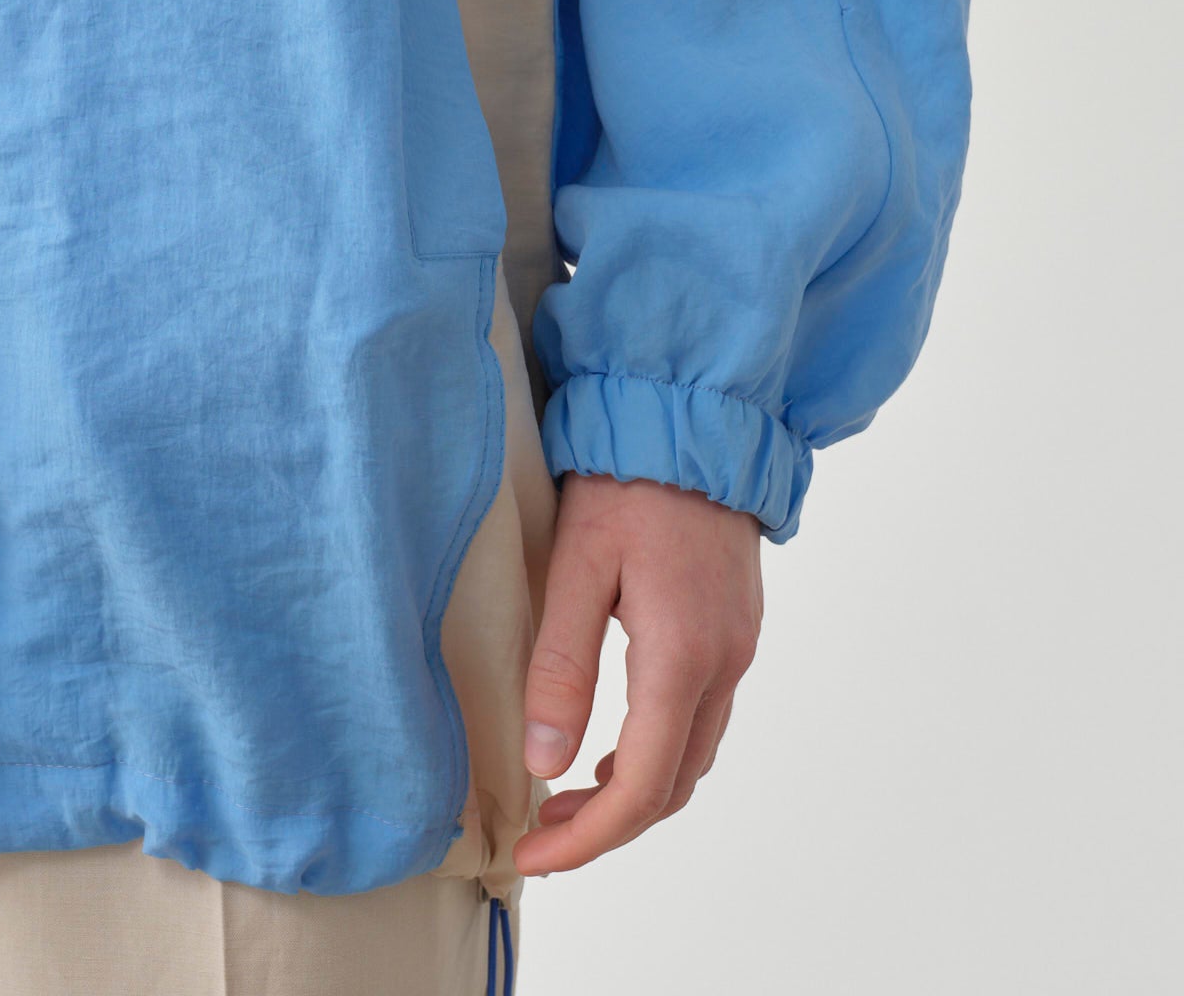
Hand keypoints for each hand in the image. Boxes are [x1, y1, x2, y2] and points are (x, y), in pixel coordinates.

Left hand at [513, 472, 762, 874]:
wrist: (694, 414)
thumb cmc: (629, 479)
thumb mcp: (576, 564)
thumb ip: (560, 665)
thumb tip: (543, 761)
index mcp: (681, 658)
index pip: (640, 790)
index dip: (587, 839)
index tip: (534, 856)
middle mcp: (723, 664)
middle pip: (674, 786)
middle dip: (608, 825)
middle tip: (541, 831)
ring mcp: (737, 647)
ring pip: (692, 755)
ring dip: (635, 791)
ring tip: (565, 794)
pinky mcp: (735, 627)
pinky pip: (701, 716)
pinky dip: (658, 750)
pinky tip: (613, 741)